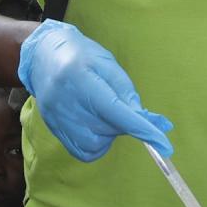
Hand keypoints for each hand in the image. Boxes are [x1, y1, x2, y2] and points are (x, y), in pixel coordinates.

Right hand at [18, 19, 173, 161]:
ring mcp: (56, 117)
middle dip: (121, 122)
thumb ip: (129, 94)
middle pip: (108, 128)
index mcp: (80, 77)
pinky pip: (82, 151)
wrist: (42, 55)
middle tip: (115, 105)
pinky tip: (95, 127)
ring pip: (96, 143)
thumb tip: (153, 123)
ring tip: (102, 114)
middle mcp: (65, 100)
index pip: (116, 111)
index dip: (141, 129)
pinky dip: (96, 145)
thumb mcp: (109, 65)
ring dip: (108, 134)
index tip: (164, 145)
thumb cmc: (82, 56)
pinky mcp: (53, 128)